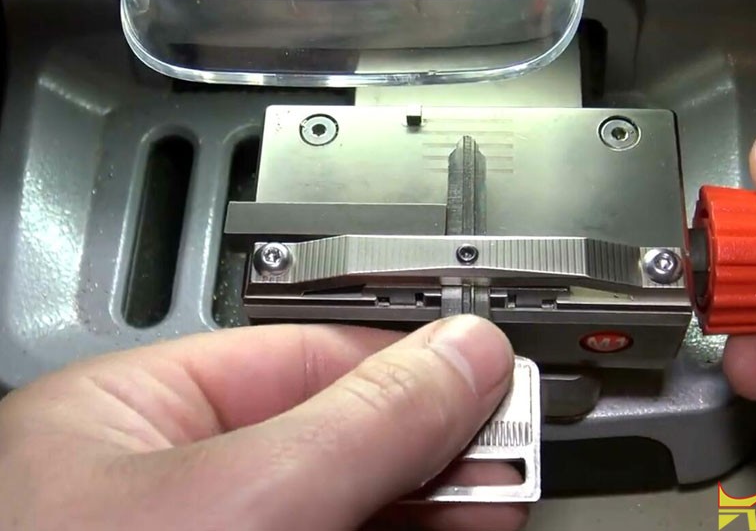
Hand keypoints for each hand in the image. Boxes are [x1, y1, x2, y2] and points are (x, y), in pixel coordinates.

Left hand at [0, 315, 525, 530]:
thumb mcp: (244, 502)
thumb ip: (363, 423)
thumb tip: (462, 356)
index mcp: (132, 417)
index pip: (304, 359)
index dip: (409, 367)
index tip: (490, 384)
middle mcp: (164, 487)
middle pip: (334, 439)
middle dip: (431, 448)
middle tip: (510, 458)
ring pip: (344, 511)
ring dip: (431, 510)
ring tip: (501, 503)